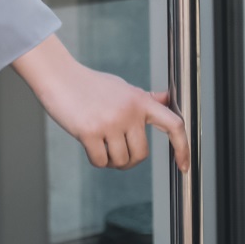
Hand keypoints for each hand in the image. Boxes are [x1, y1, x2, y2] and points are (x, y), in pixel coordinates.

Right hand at [13, 35, 189, 171]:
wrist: (60, 77)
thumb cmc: (91, 85)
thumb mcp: (123, 88)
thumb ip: (146, 99)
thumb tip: (167, 100)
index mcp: (141, 100)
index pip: (174, 124)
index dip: (183, 147)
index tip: (184, 166)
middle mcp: (129, 111)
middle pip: (141, 154)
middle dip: (129, 160)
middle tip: (117, 153)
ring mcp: (110, 122)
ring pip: (121, 161)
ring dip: (111, 161)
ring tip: (101, 144)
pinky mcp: (90, 132)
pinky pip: (101, 162)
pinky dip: (96, 159)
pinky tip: (89, 144)